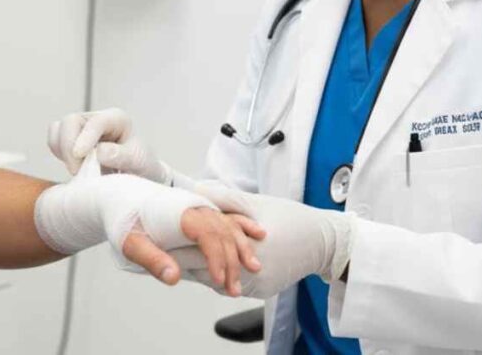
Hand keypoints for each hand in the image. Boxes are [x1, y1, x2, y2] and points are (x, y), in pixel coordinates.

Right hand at [48, 108, 171, 183]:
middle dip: (69, 146)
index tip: (79, 156)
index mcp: (116, 119)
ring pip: (57, 129)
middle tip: (77, 171)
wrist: (135, 175)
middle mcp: (96, 119)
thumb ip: (124, 156)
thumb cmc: (140, 165)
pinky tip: (74, 166)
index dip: (86, 137)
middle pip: (71, 121)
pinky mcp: (70, 139)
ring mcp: (81, 128)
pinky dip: (58, 154)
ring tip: (78, 170)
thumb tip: (102, 152)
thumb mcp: (140, 162)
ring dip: (62, 151)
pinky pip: (54, 141)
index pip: (97, 122)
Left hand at [123, 207, 265, 295]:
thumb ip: (153, 259)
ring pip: (229, 227)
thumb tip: (173, 278)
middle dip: (232, 263)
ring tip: (253, 268)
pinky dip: (244, 225)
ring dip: (242, 249)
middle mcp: (196, 207)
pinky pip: (227, 216)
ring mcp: (201, 207)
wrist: (121, 197)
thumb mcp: (131, 243)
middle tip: (233, 290)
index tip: (218, 281)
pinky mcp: (201, 210)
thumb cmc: (125, 221)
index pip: (209, 236)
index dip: (217, 260)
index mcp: (181, 213)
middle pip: (223, 235)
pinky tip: (259, 234)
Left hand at [167, 182, 354, 298]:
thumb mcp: (257, 203)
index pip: (198, 254)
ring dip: (201, 267)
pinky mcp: (262, 290)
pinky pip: (233, 282)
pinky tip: (210, 262)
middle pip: (203, 271)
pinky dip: (221, 272)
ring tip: (178, 256)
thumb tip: (196, 191)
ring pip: (216, 279)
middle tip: (158, 250)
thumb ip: (225, 198)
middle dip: (183, 258)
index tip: (154, 241)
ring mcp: (255, 285)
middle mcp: (246, 272)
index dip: (175, 248)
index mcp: (242, 248)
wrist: (327, 242)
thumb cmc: (294, 219)